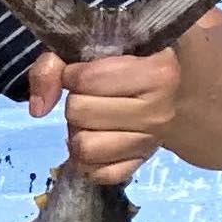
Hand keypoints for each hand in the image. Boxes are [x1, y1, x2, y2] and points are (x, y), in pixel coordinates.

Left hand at [34, 47, 182, 188]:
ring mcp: (151, 142)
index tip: (85, 71)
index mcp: (158, 73)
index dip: (74, 74)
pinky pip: (97, 174)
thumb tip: (37, 109)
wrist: (183, 87)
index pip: (85, 80)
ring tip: (93, 118)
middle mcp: (159, 112)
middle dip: (76, 102)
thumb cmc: (135, 60)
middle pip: (78, 113)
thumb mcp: (100, 46)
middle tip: (92, 95)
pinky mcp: (141, 165)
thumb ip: (56, 64)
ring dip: (78, 132)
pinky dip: (88, 161)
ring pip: (83, 148)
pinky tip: (97, 139)